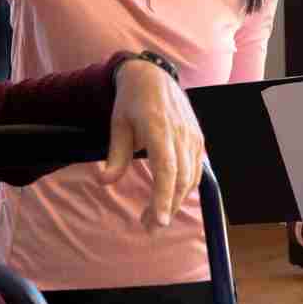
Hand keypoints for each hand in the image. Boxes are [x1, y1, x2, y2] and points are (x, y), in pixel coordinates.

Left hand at [101, 58, 204, 232]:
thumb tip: (104, 181)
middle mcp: (180, 134)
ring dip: (175, 202)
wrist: (153, 76)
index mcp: (159, 128)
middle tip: (148, 228)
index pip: (166, 169)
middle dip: (166, 208)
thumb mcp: (117, 124)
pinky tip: (170, 199)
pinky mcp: (198, 139)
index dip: (163, 197)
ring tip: (156, 219)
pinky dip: (185, 188)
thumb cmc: (132, 101)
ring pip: (190, 178)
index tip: (158, 221)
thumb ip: (115, 155)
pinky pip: (196, 170)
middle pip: (179, 179)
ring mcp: (192, 136)